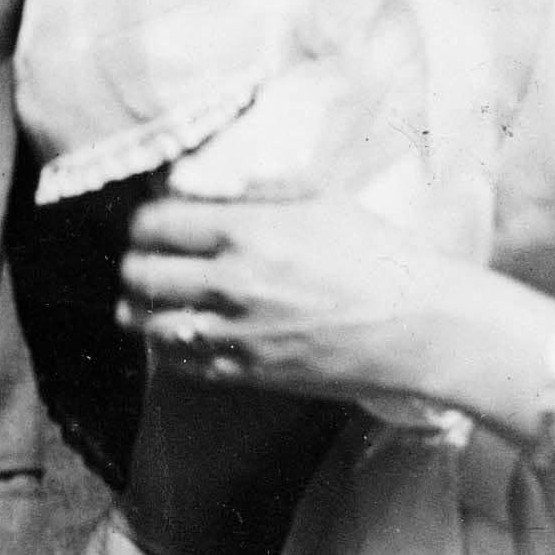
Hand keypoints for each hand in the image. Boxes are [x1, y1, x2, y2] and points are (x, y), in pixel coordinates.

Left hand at [119, 190, 472, 410]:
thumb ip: (255, 190)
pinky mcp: (249, 373)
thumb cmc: (377, 256)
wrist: (419, 327)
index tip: (153, 222)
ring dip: (142, 308)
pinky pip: (180, 363)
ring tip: (155, 298)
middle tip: (147, 258)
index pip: (154, 223)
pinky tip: (182, 331)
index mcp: (248, 232)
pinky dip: (169, 345)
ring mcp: (237, 334)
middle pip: (139, 274)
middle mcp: (233, 284)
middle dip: (135, 263)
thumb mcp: (319, 201)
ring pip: (148, 324)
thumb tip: (203, 181)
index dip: (144, 221)